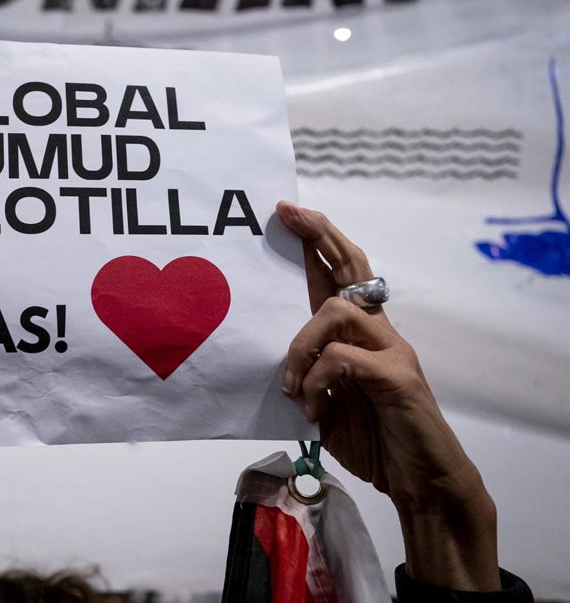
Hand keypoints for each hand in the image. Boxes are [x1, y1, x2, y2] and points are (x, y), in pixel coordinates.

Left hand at [276, 201, 499, 590]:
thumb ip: (308, 376)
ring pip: (337, 312)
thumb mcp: (327, 404)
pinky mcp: (398, 378)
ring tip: (292, 384)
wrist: (422, 484)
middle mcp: (379, 334)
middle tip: (291, 214)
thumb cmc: (377, 442)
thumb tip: (274, 364)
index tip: (288, 213)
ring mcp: (392, 352)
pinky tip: (313, 408)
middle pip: (353, 270)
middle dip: (320, 237)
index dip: (318, 242)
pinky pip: (342, 359)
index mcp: (361, 337)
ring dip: (301, 344)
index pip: (341, 276)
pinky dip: (317, 380)